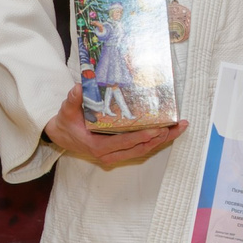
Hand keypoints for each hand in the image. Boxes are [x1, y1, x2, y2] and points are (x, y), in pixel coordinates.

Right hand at [45, 86, 185, 169]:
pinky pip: (141, 148)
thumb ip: (73, 100)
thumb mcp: (66, 111)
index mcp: (97, 146)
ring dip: (162, 141)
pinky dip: (156, 141)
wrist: (62, 137)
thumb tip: (79, 88)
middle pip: (139, 149)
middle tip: (176, 126)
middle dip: (160, 138)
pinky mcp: (120, 152)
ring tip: (179, 128)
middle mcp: (109, 154)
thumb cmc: (66, 123)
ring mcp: (116, 155)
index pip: (122, 143)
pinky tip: (169, 131)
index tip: (156, 130)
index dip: (140, 137)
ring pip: (143, 150)